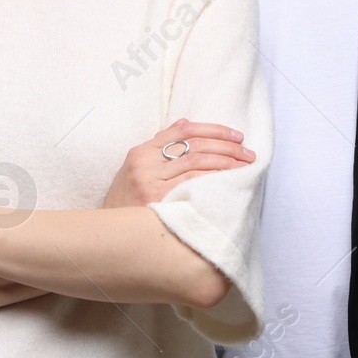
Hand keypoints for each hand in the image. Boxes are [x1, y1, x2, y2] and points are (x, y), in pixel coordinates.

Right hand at [102, 118, 255, 208]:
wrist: (109, 235)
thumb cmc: (128, 203)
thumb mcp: (137, 169)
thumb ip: (160, 145)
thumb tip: (185, 123)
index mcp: (141, 151)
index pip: (184, 129)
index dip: (215, 130)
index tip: (237, 136)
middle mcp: (144, 162)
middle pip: (194, 145)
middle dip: (227, 146)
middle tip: (248, 153)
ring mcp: (149, 181)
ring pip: (197, 161)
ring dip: (226, 161)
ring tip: (244, 165)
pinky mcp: (156, 200)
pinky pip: (193, 182)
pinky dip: (214, 177)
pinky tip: (229, 179)